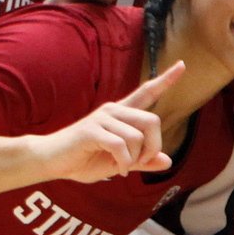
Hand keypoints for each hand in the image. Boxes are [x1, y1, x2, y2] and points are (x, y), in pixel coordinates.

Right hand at [40, 62, 180, 181]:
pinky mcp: (91, 130)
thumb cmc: (84, 160)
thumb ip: (142, 162)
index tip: (183, 65)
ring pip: (137, 137)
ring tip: (123, 166)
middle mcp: (113, 110)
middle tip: (142, 163)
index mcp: (121, 115)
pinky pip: (120, 146)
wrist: (50, 161)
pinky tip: (117, 169)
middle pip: (152, 120)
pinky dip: (123, 163)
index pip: (146, 92)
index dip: (166, 80)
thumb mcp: (120, 163)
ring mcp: (101, 119)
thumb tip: (167, 161)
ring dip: (135, 159)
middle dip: (154, 147)